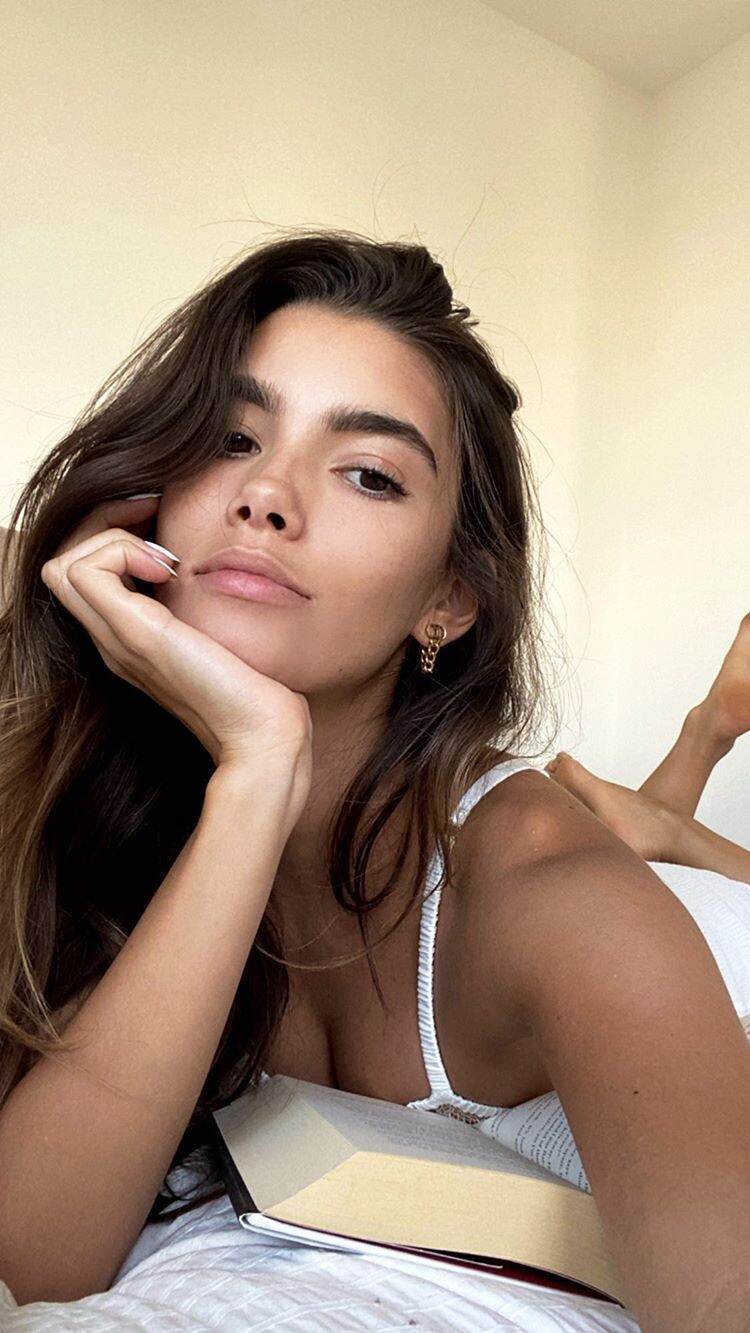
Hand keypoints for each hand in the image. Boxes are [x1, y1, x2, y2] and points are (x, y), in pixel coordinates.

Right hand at [40, 499, 311, 826]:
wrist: (263, 731)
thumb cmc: (256, 684)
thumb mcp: (217, 632)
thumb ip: (200, 606)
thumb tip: (203, 565)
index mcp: (128, 638)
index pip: (82, 573)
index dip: (114, 538)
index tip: (164, 532)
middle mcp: (111, 640)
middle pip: (62, 564)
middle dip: (106, 526)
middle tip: (158, 525)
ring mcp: (116, 639)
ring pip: (62, 563)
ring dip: (111, 537)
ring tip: (166, 559)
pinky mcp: (133, 634)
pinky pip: (84, 568)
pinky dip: (122, 550)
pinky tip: (169, 571)